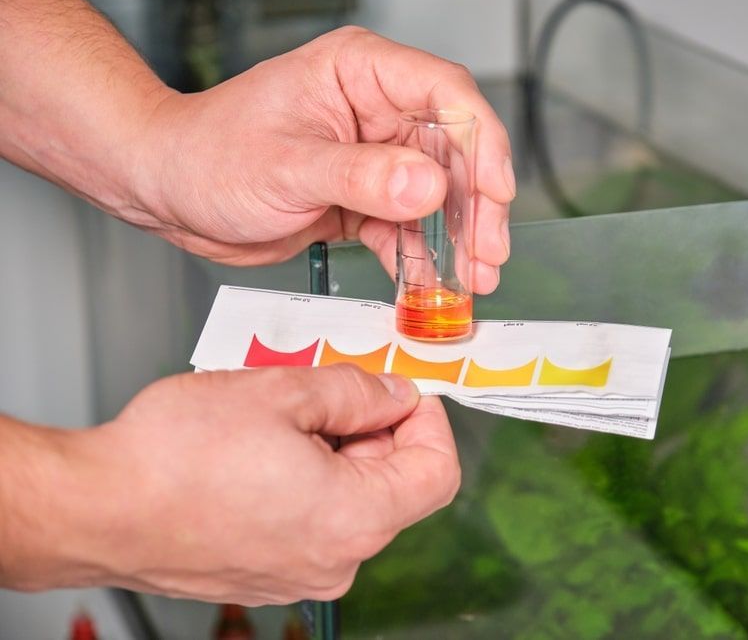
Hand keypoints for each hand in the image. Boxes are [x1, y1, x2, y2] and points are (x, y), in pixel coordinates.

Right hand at [0, 366, 458, 604]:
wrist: (95, 508)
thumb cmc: (174, 457)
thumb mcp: (283, 391)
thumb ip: (357, 391)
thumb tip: (395, 394)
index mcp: (354, 519)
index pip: (437, 473)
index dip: (428, 421)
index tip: (401, 390)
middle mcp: (336, 560)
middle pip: (394, 486)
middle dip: (373, 429)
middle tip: (333, 387)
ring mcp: (300, 574)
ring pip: (350, 500)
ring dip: (335, 451)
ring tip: (285, 415)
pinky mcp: (269, 574)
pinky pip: (313, 521)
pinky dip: (307, 480)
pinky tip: (264, 450)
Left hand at [133, 26, 514, 291]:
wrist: (169, 192)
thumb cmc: (208, 154)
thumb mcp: (287, 166)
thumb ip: (361, 177)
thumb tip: (428, 187)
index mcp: (361, 73)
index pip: (446, 93)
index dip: (481, 142)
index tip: (494, 192)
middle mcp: (376, 110)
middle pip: (455, 151)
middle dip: (477, 206)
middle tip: (488, 254)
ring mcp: (374, 156)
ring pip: (439, 196)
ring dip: (457, 240)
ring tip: (472, 280)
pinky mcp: (365, 196)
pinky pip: (408, 227)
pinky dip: (421, 258)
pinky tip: (432, 285)